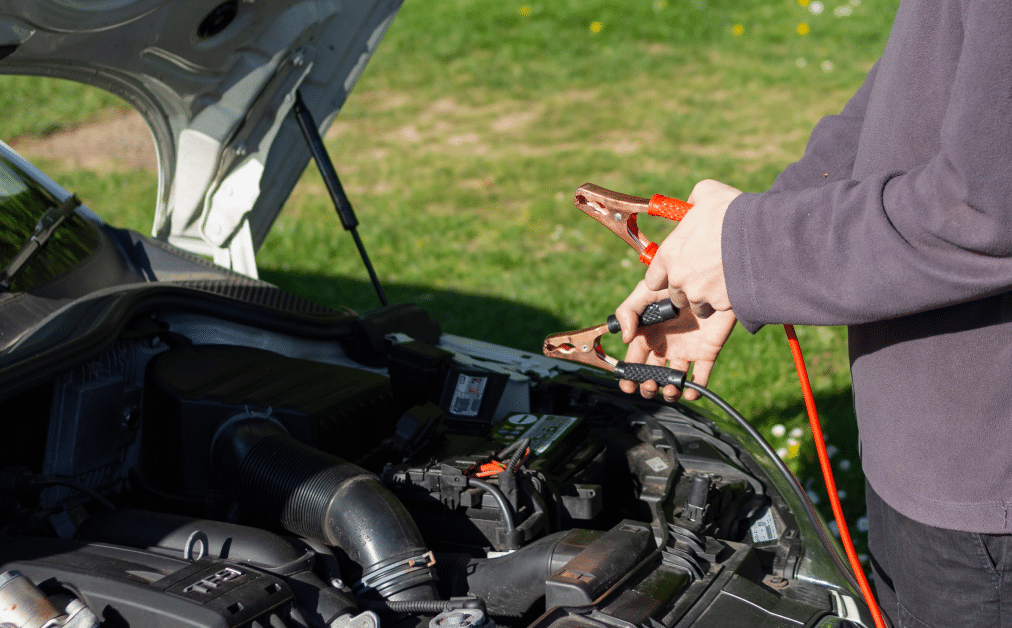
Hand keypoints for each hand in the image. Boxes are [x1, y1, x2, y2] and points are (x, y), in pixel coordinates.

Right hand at [615, 280, 736, 400]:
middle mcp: (666, 345)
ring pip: (675, 379)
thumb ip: (627, 312)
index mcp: (649, 334)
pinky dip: (695, 389)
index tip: (627, 386)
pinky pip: (701, 376)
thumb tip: (626, 338)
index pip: (635, 360)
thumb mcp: (646, 291)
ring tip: (670, 388)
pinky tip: (690, 391)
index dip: (629, 375)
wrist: (710, 277)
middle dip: (648, 386)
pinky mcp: (707, 352)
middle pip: (653, 374)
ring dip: (670, 391)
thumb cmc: (675, 281)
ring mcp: (686, 350)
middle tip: (650, 385)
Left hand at [644, 179, 741, 315]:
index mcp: (670, 254)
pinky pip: (718, 308)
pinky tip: (735, 283)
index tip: (675, 270)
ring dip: (705, 297)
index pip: (653, 280)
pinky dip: (724, 300)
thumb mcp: (706, 193)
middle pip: (675, 295)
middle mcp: (680, 278)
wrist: (765, 235)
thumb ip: (692, 203)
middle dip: (686, 287)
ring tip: (721, 280)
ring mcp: (700, 294)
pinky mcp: (721, 304)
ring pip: (696, 305)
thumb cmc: (733, 212)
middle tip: (703, 273)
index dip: (664, 276)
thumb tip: (690, 207)